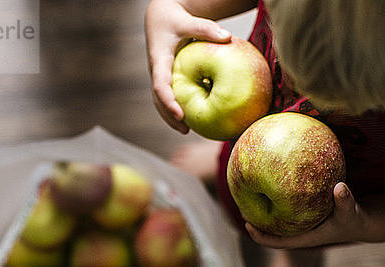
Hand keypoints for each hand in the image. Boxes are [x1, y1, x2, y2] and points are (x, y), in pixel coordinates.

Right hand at [145, 0, 230, 133]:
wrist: (159, 17)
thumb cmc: (174, 19)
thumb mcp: (188, 21)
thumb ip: (206, 28)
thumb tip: (227, 37)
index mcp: (159, 60)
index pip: (160, 85)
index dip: (169, 101)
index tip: (180, 114)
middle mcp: (157, 71)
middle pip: (158, 100)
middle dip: (169, 116)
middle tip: (185, 129)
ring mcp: (160, 76)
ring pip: (160, 101)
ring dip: (170, 117)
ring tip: (187, 130)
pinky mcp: (165, 78)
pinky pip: (168, 96)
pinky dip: (176, 108)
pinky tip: (191, 118)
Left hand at [245, 182, 368, 248]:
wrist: (361, 221)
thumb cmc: (354, 220)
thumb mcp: (351, 212)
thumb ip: (345, 202)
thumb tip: (340, 187)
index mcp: (304, 237)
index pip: (277, 242)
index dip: (260, 237)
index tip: (246, 226)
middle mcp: (299, 231)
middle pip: (270, 230)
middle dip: (254, 220)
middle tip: (239, 205)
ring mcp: (301, 224)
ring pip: (276, 218)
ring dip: (262, 208)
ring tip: (246, 192)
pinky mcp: (304, 214)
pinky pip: (286, 207)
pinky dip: (277, 198)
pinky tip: (270, 180)